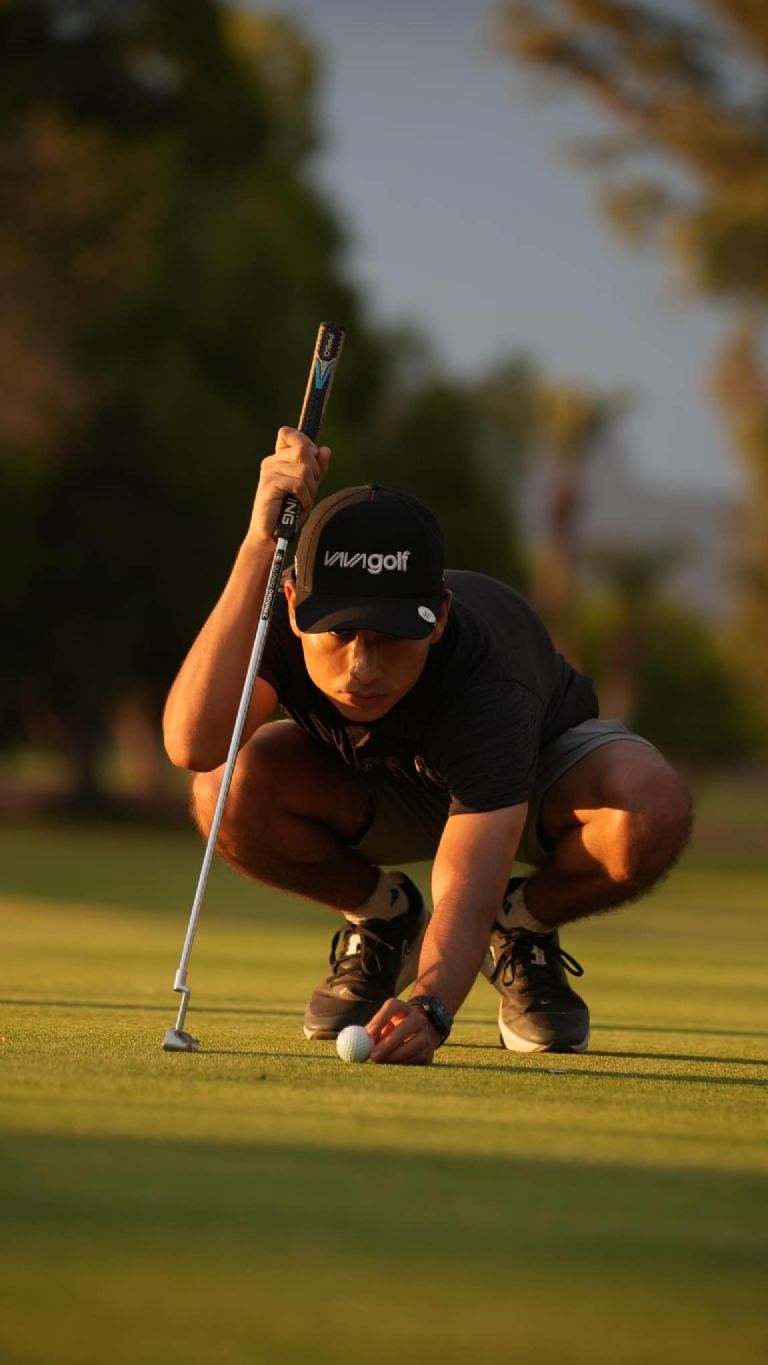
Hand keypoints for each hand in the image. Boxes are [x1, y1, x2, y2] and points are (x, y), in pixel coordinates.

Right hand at [248, 427, 330, 545]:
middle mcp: (271, 461)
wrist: (272, 534)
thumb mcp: (308, 487)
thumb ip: (317, 468)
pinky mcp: (269, 484)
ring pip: (304, 469)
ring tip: (303, 500)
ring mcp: (269, 471)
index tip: (311, 463)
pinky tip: (300, 507)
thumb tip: (325, 450)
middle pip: (303, 451)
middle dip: (315, 472)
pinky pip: (298, 484)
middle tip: (310, 489)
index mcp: (278, 458)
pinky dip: (305, 498)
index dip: (305, 443)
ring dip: (310, 489)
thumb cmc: (289, 511)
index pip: (288, 433)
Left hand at [367, 998, 441, 1065]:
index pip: (393, 1006)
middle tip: (373, 1055)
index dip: (380, 1019)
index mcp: (403, 1008)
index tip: (369, 1033)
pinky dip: (404, 1063)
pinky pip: (418, 1058)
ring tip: (381, 1061)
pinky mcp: (430, 1050)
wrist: (419, 1033)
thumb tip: (360, 1042)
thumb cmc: (392, 1029)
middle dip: (388, 1043)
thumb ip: (372, 1032)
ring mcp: (427, 1033)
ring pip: (415, 1044)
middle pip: (406, 1026)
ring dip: (396, 1056)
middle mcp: (417, 1018)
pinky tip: (393, 1064)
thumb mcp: (382, 1025)